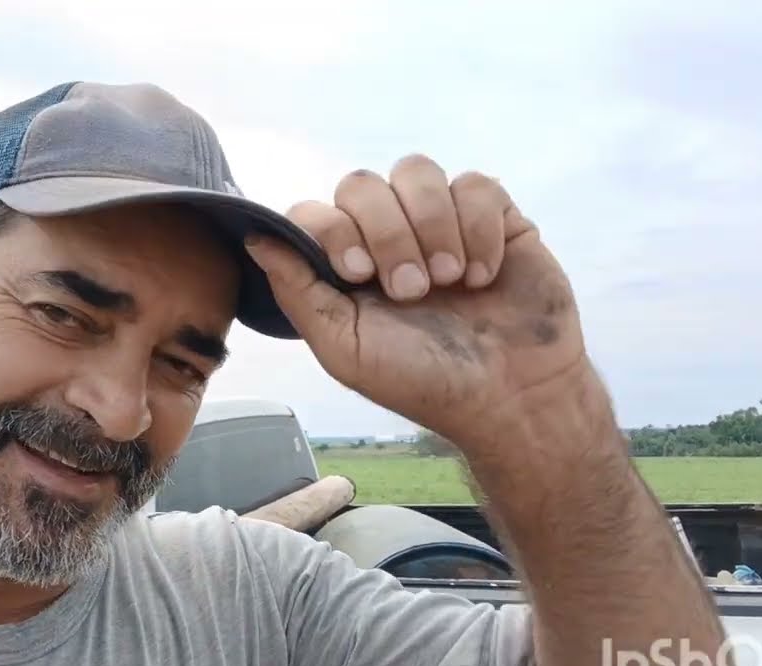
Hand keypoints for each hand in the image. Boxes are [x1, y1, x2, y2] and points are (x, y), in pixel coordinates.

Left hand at [245, 154, 590, 451]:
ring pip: (416, 171)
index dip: (332, 229)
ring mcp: (439, 221)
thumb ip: (297, 291)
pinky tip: (483, 274)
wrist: (508, 397)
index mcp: (345, 263)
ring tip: (450, 281)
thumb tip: (253, 236)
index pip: (314, 211)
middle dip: (386, 233)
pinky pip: (475, 184)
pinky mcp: (492, 218)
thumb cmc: (421, 382)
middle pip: (361, 184)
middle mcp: (387, 235)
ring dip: (432, 225)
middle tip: (412, 290)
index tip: (356, 273)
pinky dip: (479, 228)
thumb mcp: (344, 349)